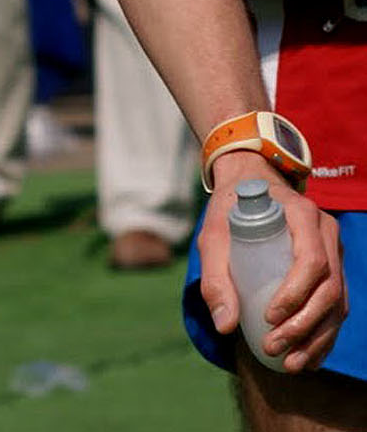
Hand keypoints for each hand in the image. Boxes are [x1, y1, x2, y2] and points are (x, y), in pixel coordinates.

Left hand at [199, 152, 345, 372]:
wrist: (246, 187)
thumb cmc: (229, 210)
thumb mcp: (213, 235)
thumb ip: (214, 276)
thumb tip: (224, 326)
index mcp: (300, 214)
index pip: (311, 260)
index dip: (296, 294)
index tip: (269, 317)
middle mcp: (325, 232)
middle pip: (328, 287)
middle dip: (304, 325)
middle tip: (274, 347)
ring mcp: (333, 250)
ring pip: (337, 302)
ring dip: (317, 338)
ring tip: (290, 362)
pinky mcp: (333, 268)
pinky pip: (337, 306)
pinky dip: (324, 335)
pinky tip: (306, 357)